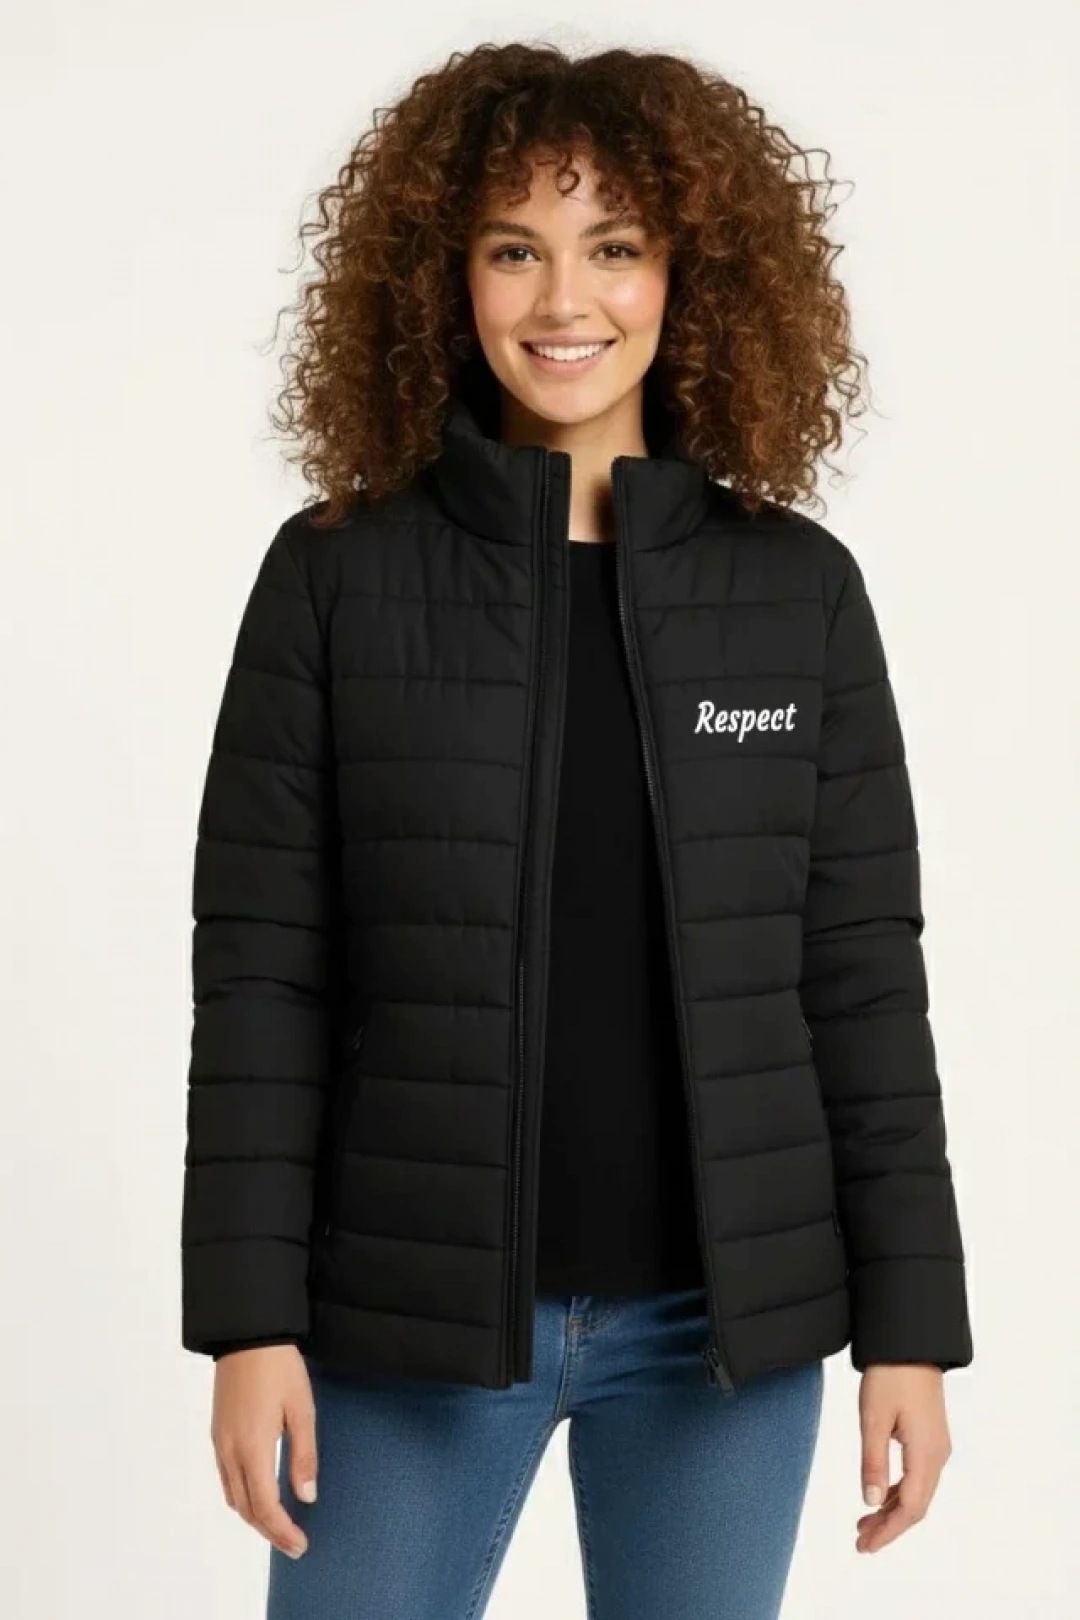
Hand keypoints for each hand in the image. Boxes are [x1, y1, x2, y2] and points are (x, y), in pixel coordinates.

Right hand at [211, 1344, 317, 1558]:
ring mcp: (220, 1442)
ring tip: (280, 1526)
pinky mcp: (218, 1432)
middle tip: (294, 1545)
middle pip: (246, 1508)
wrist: (247, 1334)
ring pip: (232, 1496)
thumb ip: (304, 1456)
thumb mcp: (302, 1409)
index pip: (265, 1505)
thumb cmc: (279, 1367)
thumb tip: (306, 1497)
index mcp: (252, 1447)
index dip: (282, 1531)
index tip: (300, 1545)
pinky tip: (259, 1494)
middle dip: (269, 1531)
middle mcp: (230, 1450)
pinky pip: (226, 1478)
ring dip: (254, 1517)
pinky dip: (242, 1497)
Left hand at [856, 1364, 952, 1553]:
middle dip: (889, 1527)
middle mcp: (938, 1455)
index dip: (888, 1532)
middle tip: (860, 1542)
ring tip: (864, 1524)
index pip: (910, 1508)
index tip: (865, 1546)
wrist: (910, 1342)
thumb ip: (873, 1461)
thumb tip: (871, 1503)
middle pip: (916, 1505)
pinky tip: (880, 1494)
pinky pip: (918, 1475)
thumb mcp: (873, 1418)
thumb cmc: (890, 1375)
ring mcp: (937, 1446)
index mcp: (926, 1454)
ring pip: (917, 1492)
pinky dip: (898, 1491)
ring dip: (892, 1510)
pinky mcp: (930, 1436)